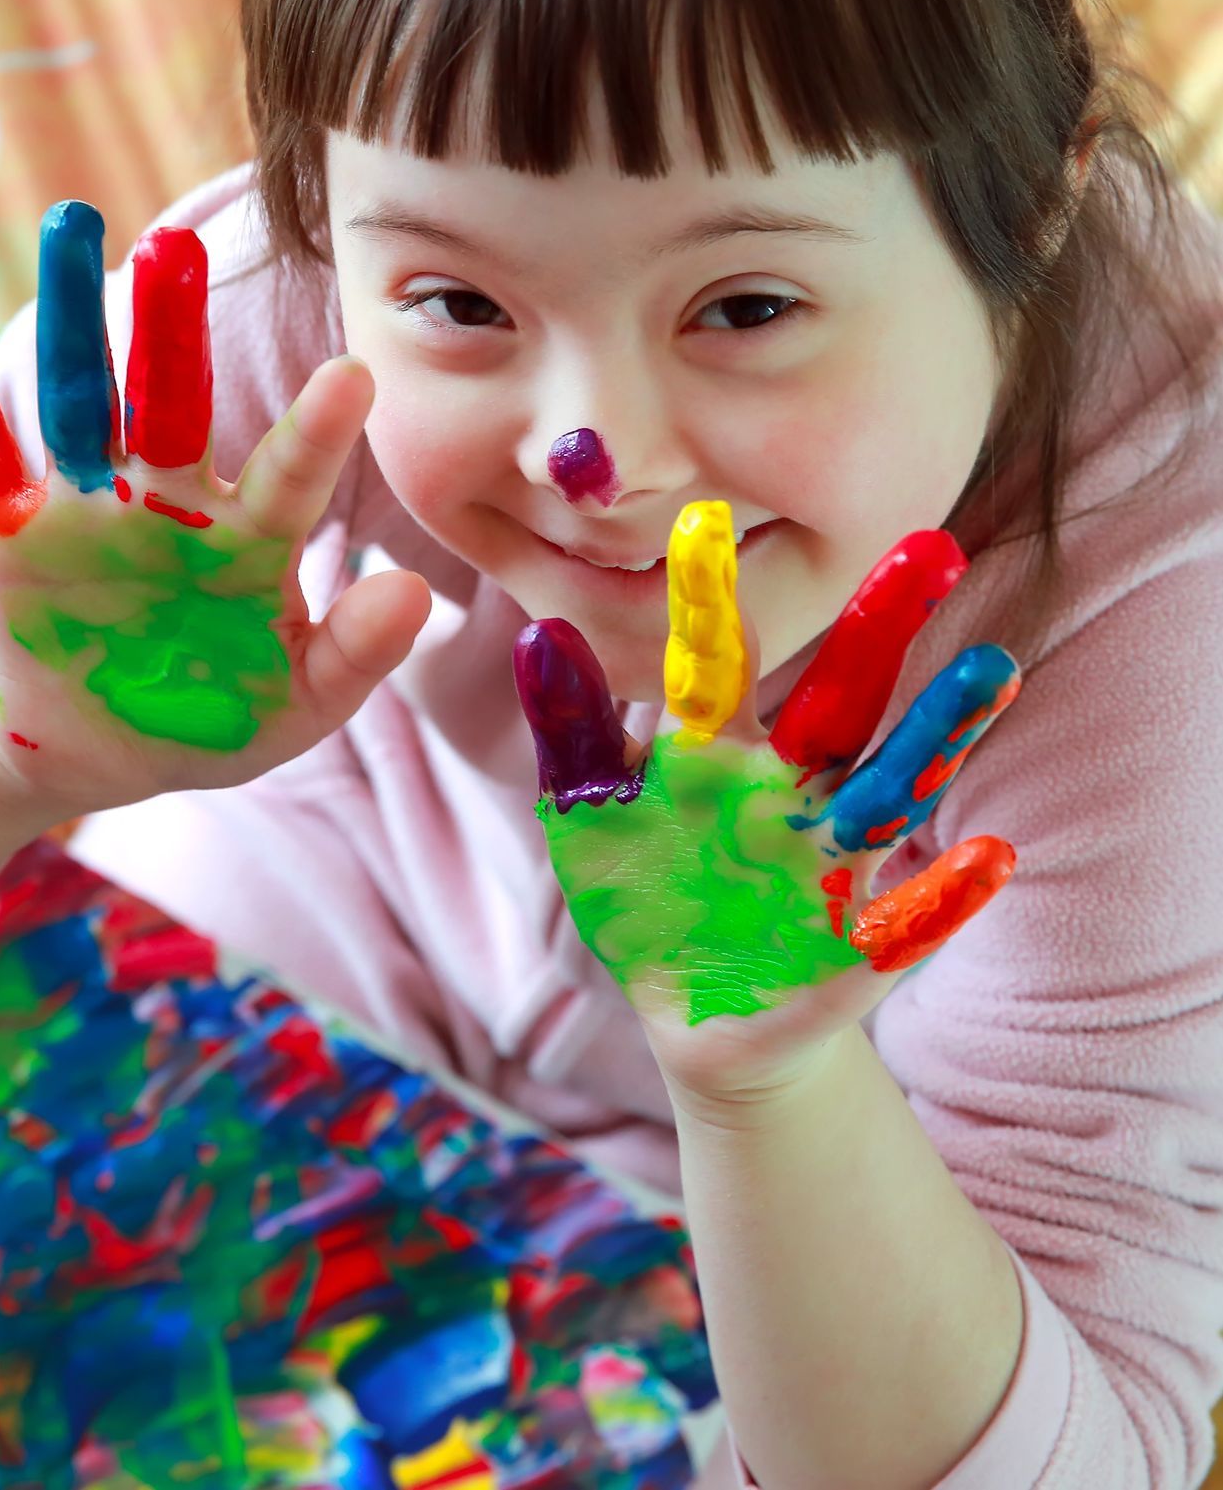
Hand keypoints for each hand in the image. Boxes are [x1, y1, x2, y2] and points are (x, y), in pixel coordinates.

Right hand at [0, 201, 430, 815]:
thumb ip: (355, 655)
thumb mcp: (294, 707)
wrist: (99, 748)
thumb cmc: (214, 718)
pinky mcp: (7, 529)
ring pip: (79, 398)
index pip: (289, 477)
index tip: (355, 376)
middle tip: (176, 247)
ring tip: (71, 226)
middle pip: (173, 401)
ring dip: (72, 318)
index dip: (317, 432)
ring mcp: (87, 507)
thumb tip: (419, 593)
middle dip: (173, 328)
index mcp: (249, 539)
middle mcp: (170, 501)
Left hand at [514, 503, 1019, 1105]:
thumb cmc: (643, 898)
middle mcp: (789, 788)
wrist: (696, 1014)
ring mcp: (831, 860)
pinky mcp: (858, 944)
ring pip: (891, 787)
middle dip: (879, 629)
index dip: (708, 600)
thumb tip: (540, 632)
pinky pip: (907, 917)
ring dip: (938, 734)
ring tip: (990, 669)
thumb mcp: (591, 817)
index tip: (703, 516)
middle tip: (929, 545)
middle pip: (839, 698)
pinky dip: (944, 893)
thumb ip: (573, 733)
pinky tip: (990, 857)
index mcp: (718, 752)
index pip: (716, 662)